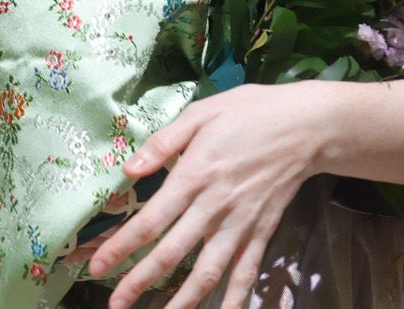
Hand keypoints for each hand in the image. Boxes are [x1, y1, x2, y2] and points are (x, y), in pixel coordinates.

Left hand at [87, 85, 319, 308]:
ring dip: (183, 299)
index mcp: (194, 175)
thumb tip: (128, 169)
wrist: (307, 127)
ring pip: (208, 271)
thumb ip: (162, 142)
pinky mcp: (262, 232)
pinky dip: (235, 298)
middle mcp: (215, 206)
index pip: (152, 219)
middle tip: (116, 303)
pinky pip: (246, 272)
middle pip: (173, 252)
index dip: (122, 246)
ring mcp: (241, 224)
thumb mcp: (201, 113)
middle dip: (140, 280)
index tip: (97, 265)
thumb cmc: (248, 113)